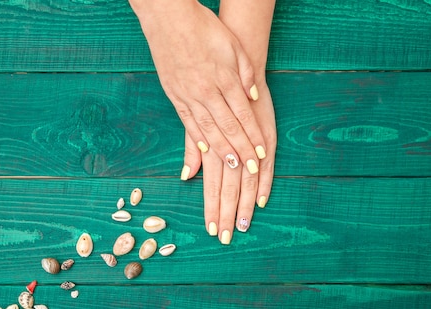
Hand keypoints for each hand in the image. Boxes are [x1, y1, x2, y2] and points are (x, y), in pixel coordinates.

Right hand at [130, 0, 266, 172]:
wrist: (169, 18)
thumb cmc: (204, 28)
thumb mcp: (233, 46)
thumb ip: (246, 72)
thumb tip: (253, 95)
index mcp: (224, 78)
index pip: (243, 115)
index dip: (253, 136)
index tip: (262, 154)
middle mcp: (207, 91)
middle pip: (228, 127)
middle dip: (241, 150)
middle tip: (251, 169)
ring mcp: (189, 95)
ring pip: (208, 129)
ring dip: (222, 150)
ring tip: (233, 165)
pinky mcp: (175, 95)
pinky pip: (188, 122)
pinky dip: (197, 138)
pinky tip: (205, 152)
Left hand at [183, 80, 275, 243]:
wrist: (236, 65)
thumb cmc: (213, 96)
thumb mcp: (197, 121)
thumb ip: (194, 150)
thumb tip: (187, 176)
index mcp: (212, 148)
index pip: (211, 186)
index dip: (212, 208)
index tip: (211, 228)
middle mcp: (230, 148)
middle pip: (228, 188)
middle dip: (226, 214)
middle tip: (226, 238)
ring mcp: (250, 143)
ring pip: (245, 181)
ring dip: (244, 205)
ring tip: (243, 226)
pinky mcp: (266, 136)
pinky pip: (267, 164)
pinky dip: (263, 183)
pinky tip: (261, 201)